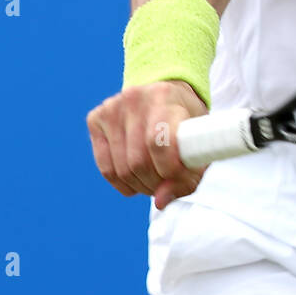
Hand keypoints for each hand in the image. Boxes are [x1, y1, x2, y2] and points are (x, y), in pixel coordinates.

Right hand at [87, 79, 208, 209]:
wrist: (166, 92)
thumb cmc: (187, 121)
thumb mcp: (199, 141)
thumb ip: (188, 175)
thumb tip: (161, 202)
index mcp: (164, 97)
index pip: (158, 142)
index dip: (170, 171)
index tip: (181, 177)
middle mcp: (134, 99)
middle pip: (138, 161)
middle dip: (155, 183)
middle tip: (167, 184)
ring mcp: (111, 108)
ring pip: (121, 169)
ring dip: (140, 186)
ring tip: (155, 182)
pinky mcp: (96, 119)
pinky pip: (106, 168)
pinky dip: (122, 184)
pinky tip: (136, 180)